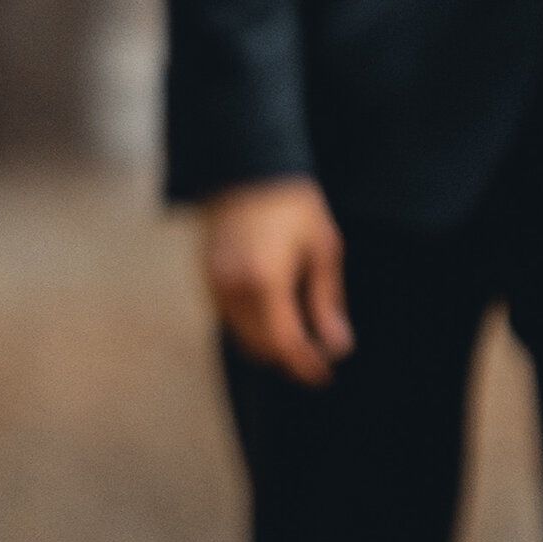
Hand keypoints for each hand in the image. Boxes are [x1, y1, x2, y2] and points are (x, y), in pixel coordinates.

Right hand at [200, 176, 350, 383]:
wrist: (246, 166)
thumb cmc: (292, 204)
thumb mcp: (322, 248)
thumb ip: (327, 301)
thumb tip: (337, 344)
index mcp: (265, 282)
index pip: (285, 344)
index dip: (305, 366)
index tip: (323, 375)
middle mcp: (233, 288)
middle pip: (260, 347)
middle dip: (289, 357)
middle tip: (317, 352)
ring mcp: (213, 283)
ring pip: (241, 336)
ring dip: (269, 341)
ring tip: (299, 330)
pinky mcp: (205, 276)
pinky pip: (228, 317)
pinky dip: (251, 324)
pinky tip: (275, 309)